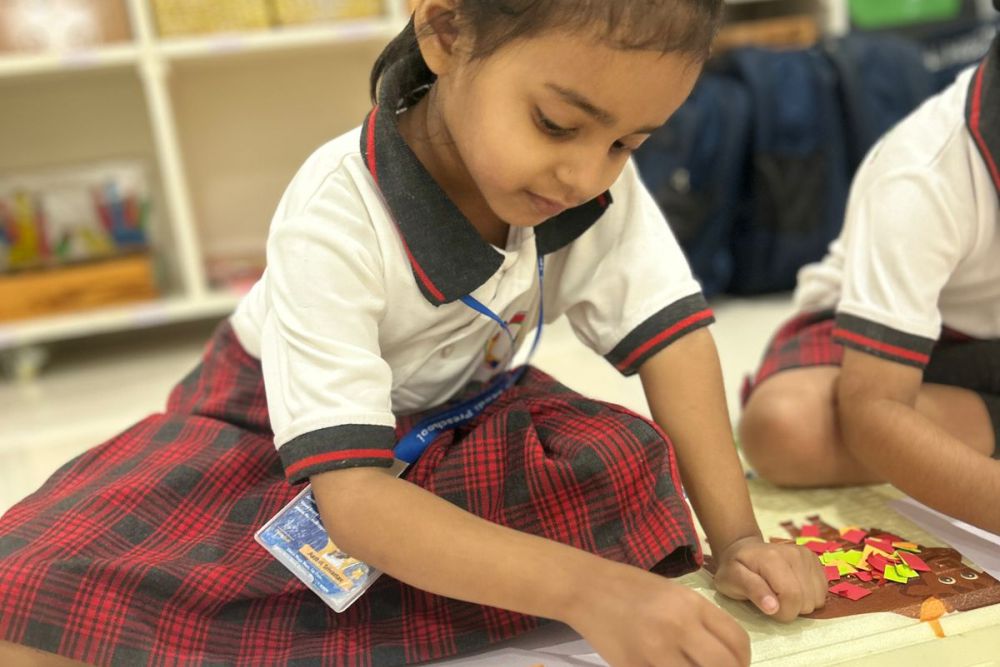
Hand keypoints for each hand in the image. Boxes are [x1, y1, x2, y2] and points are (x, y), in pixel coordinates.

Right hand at [570, 562, 749, 666]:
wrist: (587, 589)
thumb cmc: (633, 588)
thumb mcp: (675, 595)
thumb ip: (702, 622)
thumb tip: (727, 657)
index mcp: (691, 605)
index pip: (737, 642)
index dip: (743, 661)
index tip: (737, 666)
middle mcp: (678, 627)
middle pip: (724, 666)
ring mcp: (655, 651)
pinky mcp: (634, 666)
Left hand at [713, 536, 826, 621]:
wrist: (744, 550)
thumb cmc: (735, 568)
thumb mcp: (732, 580)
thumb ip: (752, 591)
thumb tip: (773, 607)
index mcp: (773, 558)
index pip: (792, 597)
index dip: (781, 612)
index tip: (767, 607)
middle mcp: (795, 553)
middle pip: (807, 601)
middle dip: (790, 609)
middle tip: (772, 599)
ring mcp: (808, 556)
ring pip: (817, 599)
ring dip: (800, 604)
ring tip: (781, 593)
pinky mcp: (815, 561)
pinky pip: (823, 592)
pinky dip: (809, 597)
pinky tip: (793, 588)